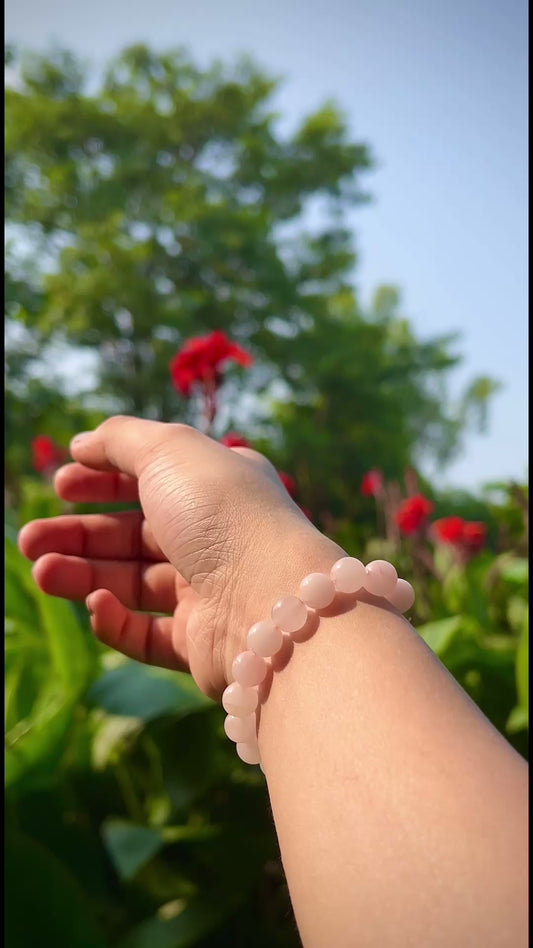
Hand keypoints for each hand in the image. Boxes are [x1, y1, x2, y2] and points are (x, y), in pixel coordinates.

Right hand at [18, 416, 329, 696]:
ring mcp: (208, 592)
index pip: (152, 479)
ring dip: (82, 575)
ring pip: (131, 583)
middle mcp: (215, 538)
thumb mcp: (170, 451)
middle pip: (133, 535)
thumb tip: (84, 443)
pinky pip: (146, 634)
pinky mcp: (200, 643)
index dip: (103, 479)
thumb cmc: (223, 514)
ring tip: (40, 571)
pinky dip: (115, 620)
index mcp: (217, 487)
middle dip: (78, 534)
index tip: (60, 485)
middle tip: (28, 540)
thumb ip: (122, 439)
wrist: (272, 602)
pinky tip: (96, 604)